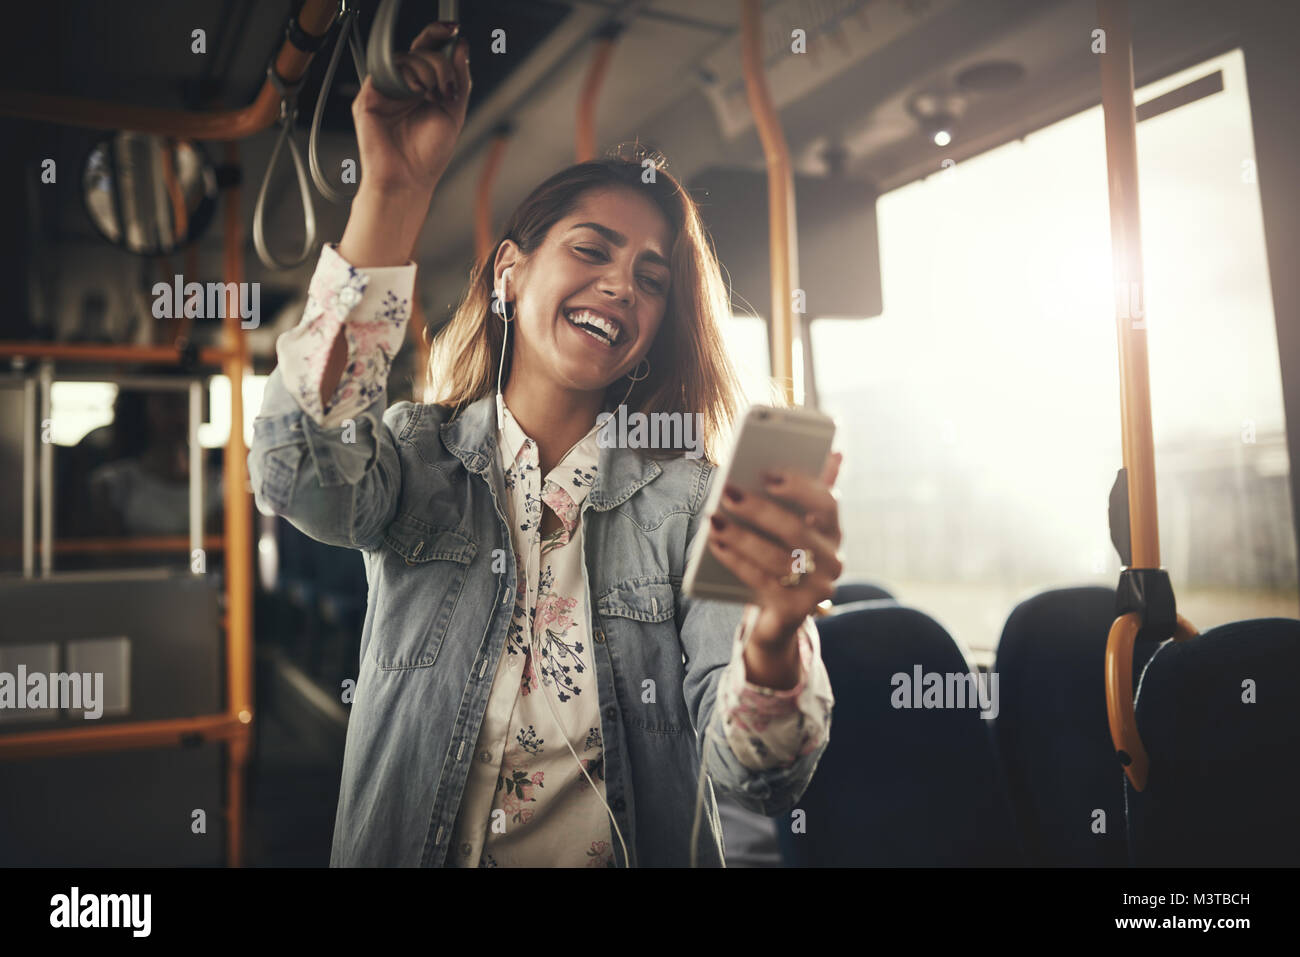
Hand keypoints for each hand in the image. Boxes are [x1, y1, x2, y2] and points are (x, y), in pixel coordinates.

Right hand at [352, 23, 471, 196]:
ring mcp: (385, 90)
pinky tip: (418, 93)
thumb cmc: (428, 155)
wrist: (409, 180)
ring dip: (427, 70)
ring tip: (434, 95)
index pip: (428, 51)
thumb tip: (461, 47)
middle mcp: (403, 86)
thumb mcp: (454, 112)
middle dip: (440, 61)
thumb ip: (460, 79)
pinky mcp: (370, 97)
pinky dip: (408, 77)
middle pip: (418, 49)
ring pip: (406, 58)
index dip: (439, 35)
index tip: (454, 30)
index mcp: (422, 87)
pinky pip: (387, 71)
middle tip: (447, 85)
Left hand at [707, 451, 844, 647]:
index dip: (800, 487)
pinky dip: (737, 561)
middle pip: (797, 531)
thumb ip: (806, 492)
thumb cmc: (782, 559)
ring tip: (714, 519)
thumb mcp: (794, 526)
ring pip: (778, 559)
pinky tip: (715, 544)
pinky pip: (763, 582)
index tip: (768, 474)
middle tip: (728, 492)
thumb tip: (835, 453)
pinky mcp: (796, 610)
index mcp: (833, 532)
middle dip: (760, 510)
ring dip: (742, 537)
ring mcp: (818, 589)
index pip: (827, 503)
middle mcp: (833, 561)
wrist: (778, 617)